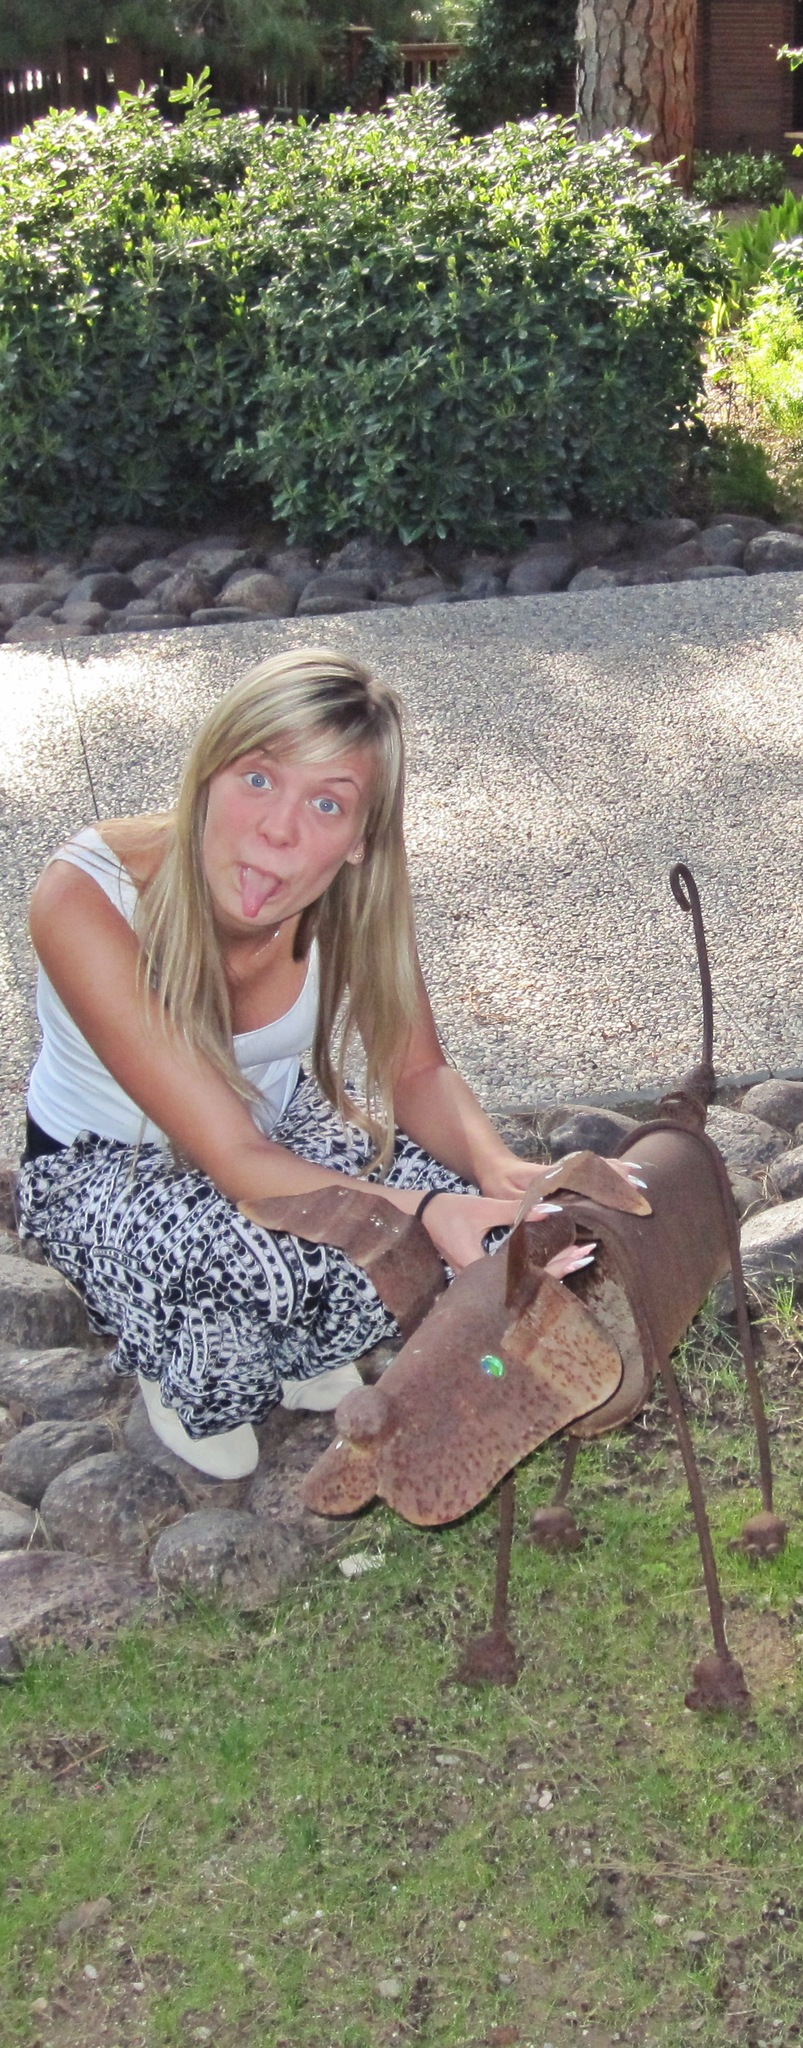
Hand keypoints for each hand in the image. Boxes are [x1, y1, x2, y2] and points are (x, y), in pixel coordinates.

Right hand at [419, 1190, 595, 1280]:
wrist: (420, 1216)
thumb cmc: (447, 1211)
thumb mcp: (483, 1208)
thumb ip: (516, 1211)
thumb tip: (552, 1209)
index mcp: (481, 1269)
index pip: (528, 1272)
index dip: (556, 1264)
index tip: (579, 1253)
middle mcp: (482, 1282)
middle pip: (530, 1281)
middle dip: (560, 1266)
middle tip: (588, 1255)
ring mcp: (482, 1281)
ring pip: (524, 1280)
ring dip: (551, 1267)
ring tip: (580, 1258)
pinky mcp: (483, 1276)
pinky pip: (516, 1275)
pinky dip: (537, 1267)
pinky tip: (555, 1261)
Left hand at [480, 1150, 646, 1200]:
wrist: (490, 1164)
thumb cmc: (497, 1184)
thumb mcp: (506, 1197)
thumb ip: (525, 1206)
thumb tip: (550, 1211)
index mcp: (549, 1177)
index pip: (583, 1176)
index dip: (605, 1180)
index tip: (626, 1183)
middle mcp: (560, 1171)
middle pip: (594, 1170)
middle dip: (618, 1177)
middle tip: (642, 1186)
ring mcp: (563, 1171)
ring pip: (594, 1168)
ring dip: (615, 1171)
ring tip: (638, 1176)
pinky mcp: (563, 1174)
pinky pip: (588, 1170)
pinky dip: (605, 1170)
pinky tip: (619, 1172)